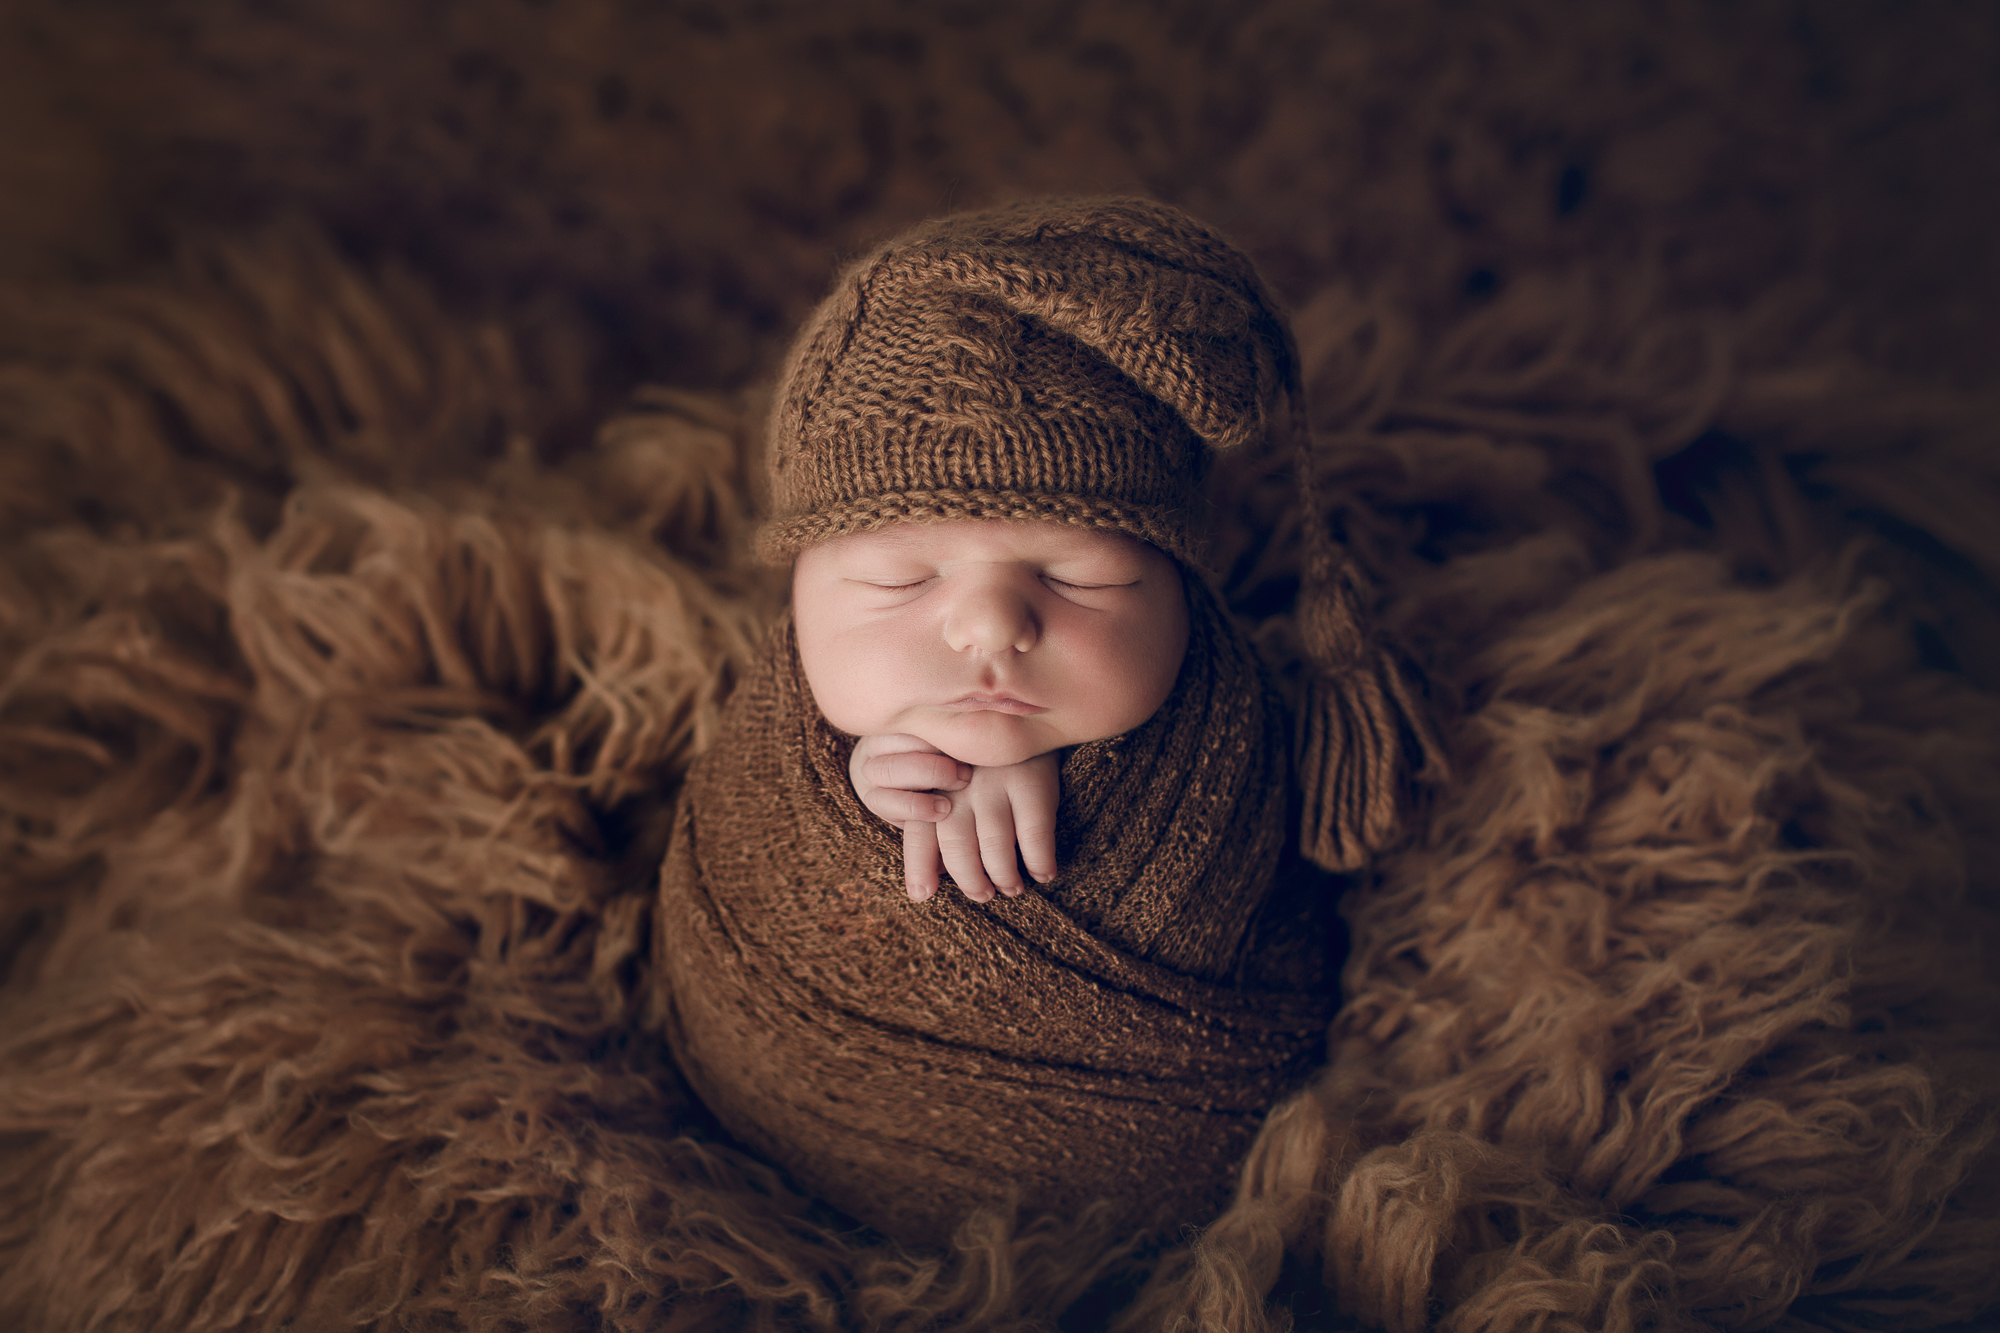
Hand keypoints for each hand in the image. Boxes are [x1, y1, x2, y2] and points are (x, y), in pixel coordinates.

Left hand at [848, 734, 1059, 902]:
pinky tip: (1044, 872)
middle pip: (957, 845)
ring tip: (1012, 888)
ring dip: (1004, 876)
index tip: (922, 894)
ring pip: (995, 846)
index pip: (921, 832)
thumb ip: (934, 827)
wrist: (1024, 718)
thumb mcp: (951, 787)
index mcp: (934, 786)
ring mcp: (996, 782)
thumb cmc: (982, 767)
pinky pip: (1035, 834)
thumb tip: (922, 887)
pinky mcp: (1032, 782)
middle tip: (983, 894)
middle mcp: (961, 785)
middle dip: (970, 879)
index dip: (919, 866)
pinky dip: (1039, 862)